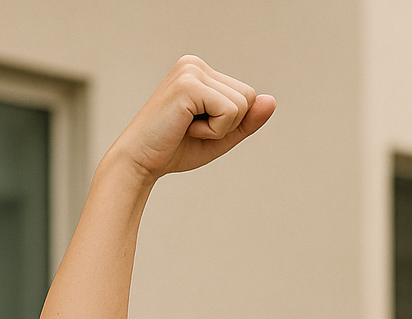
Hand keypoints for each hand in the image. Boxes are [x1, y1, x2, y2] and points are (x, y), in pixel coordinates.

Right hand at [107, 55, 275, 181]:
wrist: (140, 161)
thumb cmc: (175, 148)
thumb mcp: (221, 135)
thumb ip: (247, 120)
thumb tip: (271, 101)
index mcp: (201, 72)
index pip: (247, 96)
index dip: (230, 122)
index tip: (197, 126)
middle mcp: (195, 64)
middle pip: (249, 97)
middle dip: (228, 124)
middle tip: (192, 128)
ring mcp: (190, 71)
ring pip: (242, 105)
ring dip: (220, 128)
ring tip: (187, 127)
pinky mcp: (188, 85)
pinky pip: (229, 111)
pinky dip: (213, 130)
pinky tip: (186, 127)